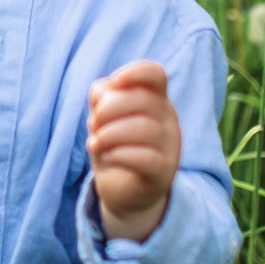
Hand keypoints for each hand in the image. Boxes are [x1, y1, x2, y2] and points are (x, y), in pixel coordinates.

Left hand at [88, 60, 179, 242]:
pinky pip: (145, 158)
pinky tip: (107, 157)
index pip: (155, 74)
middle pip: (142, 100)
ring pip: (144, 128)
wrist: (124, 191)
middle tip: (93, 125)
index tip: (114, 83)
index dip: (134, 72)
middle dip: (108, 109)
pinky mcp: (165, 172)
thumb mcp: (103, 118)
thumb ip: (103, 97)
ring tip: (94, 144)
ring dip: (108, 134)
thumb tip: (105, 93)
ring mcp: (171, 146)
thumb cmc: (113, 146)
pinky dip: (118, 154)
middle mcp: (168, 119)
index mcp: (155, 99)